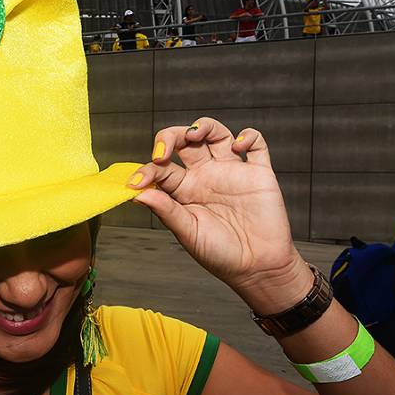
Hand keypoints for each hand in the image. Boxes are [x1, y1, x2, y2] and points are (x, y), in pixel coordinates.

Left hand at [129, 118, 312, 313]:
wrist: (257, 268)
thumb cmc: (220, 254)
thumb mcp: (188, 233)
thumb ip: (166, 210)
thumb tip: (137, 193)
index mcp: (183, 190)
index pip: (161, 169)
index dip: (147, 170)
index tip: (136, 182)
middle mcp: (205, 175)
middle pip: (184, 142)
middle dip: (171, 137)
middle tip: (163, 151)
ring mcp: (231, 171)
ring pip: (215, 134)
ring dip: (204, 126)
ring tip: (194, 134)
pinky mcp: (258, 173)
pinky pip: (256, 145)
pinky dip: (248, 137)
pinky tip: (238, 146)